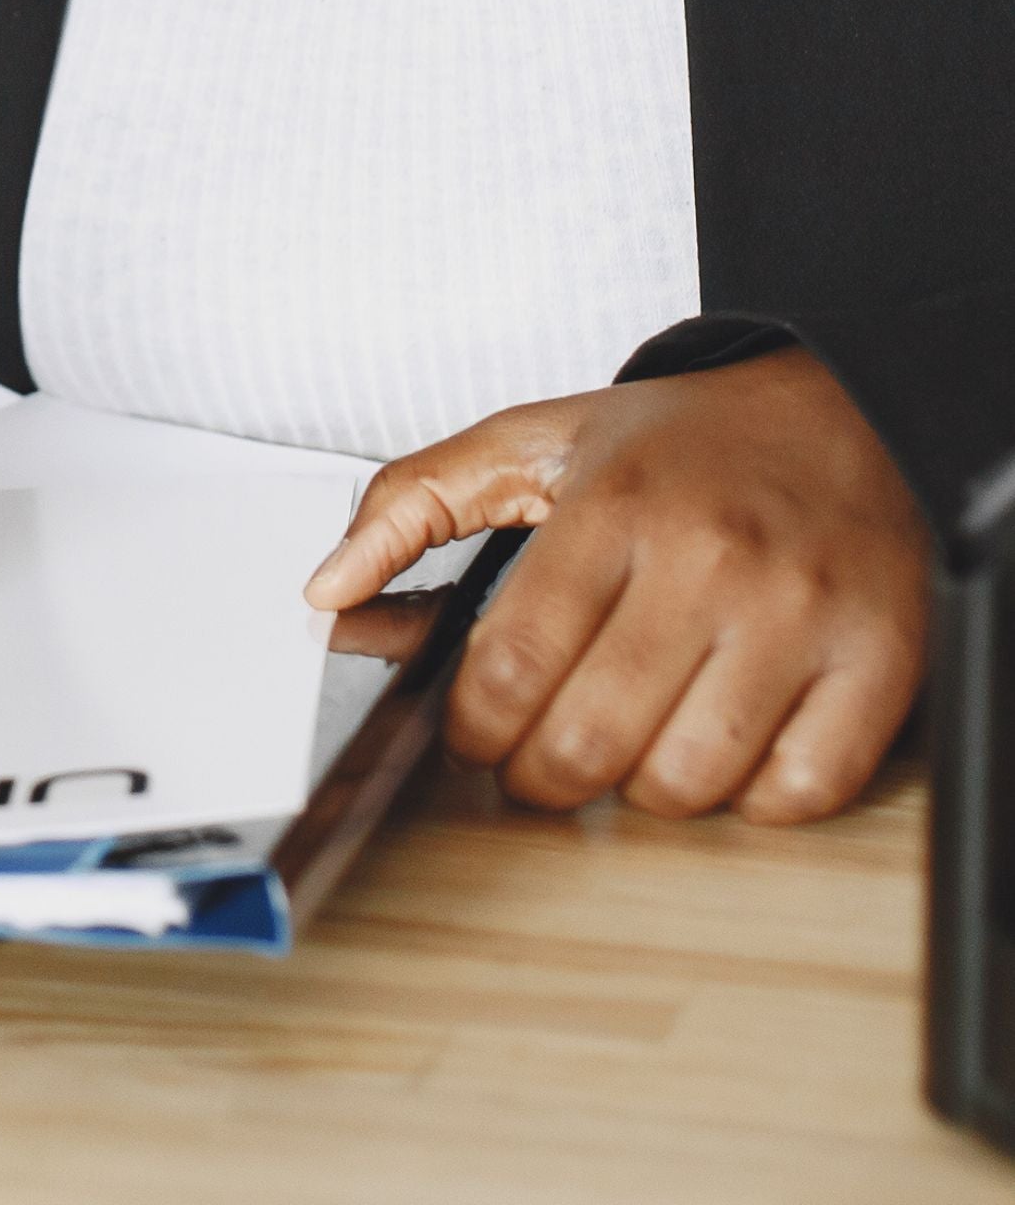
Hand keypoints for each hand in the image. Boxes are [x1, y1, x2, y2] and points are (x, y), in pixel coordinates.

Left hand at [304, 348, 931, 822]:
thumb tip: (326, 586)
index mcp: (616, 506)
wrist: (851, 407)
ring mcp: (799, 613)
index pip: (507, 672)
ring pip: (685, 784)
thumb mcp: (539, 439)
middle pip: (585, 744)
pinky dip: (752, 798)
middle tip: (544, 753)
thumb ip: (416, 499)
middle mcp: (709, 557)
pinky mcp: (878, 658)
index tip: (477, 732)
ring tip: (639, 738)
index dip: (472, 733)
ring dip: (642, 790)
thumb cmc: (689, 441)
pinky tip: (730, 746)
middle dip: (541, 775)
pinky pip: (797, 791)